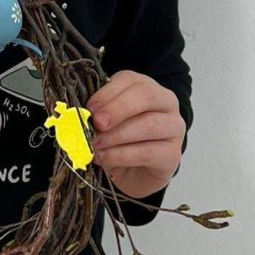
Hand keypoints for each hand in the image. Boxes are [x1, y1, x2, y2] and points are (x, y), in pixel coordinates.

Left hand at [86, 70, 184, 200]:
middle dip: (117, 109)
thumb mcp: (106, 122)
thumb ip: (98, 114)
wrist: (135, 173)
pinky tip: (105, 158)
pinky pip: (147, 152)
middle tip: (97, 124)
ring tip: (96, 145)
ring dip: (116, 136)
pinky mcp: (172, 155)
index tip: (89, 109)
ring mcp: (173, 128)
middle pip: (146, 96)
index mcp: (147, 87)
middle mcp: (166, 103)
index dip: (108, 93)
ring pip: (148, 125)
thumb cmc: (119, 141)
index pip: (131, 80)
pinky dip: (121, 155)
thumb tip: (80, 116)